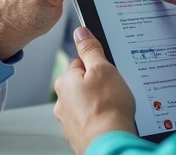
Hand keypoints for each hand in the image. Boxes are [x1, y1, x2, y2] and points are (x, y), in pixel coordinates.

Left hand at [54, 27, 135, 154]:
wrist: (110, 143)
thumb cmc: (107, 109)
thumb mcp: (103, 68)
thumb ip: (90, 49)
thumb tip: (81, 32)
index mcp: (65, 81)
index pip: (81, 61)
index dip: (99, 64)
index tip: (108, 70)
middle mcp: (62, 100)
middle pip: (84, 82)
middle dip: (99, 84)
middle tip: (113, 90)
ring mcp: (68, 119)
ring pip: (87, 102)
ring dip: (99, 102)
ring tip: (113, 107)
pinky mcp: (78, 134)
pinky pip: (90, 119)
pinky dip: (99, 118)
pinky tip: (109, 120)